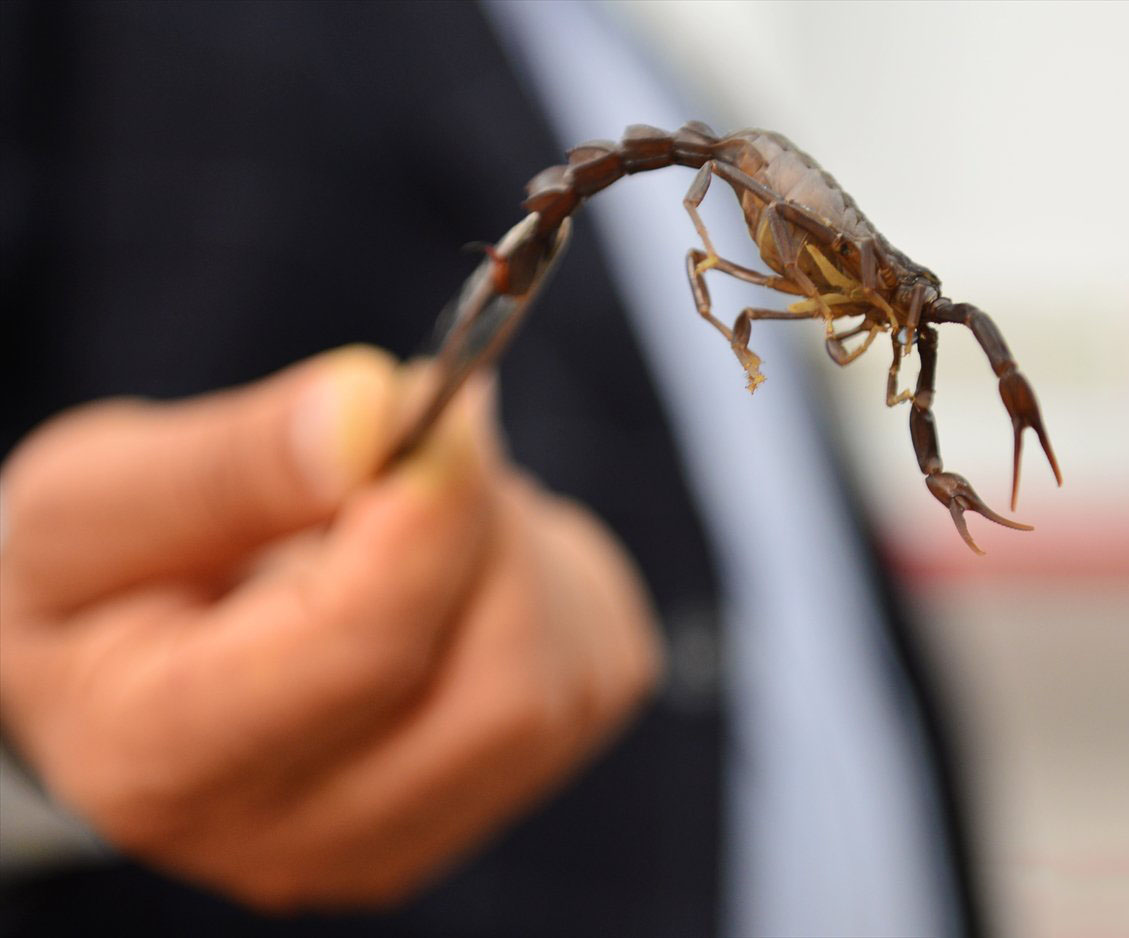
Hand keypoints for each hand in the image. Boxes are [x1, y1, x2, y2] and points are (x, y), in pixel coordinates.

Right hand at [0, 346, 660, 909]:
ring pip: (563, 688)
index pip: (360, 655)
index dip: (431, 510)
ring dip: (524, 552)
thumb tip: (371, 416)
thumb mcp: (105, 492)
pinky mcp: (485, 803)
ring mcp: (404, 835)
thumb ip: (229, 464)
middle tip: (437, 434)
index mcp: (166, 757)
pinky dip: (559, 588)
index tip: (435, 402)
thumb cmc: (103, 580)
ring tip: (428, 507)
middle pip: (498, 693)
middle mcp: (298, 834)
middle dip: (491, 528)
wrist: (134, 665)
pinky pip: (597, 675)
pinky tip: (466, 567)